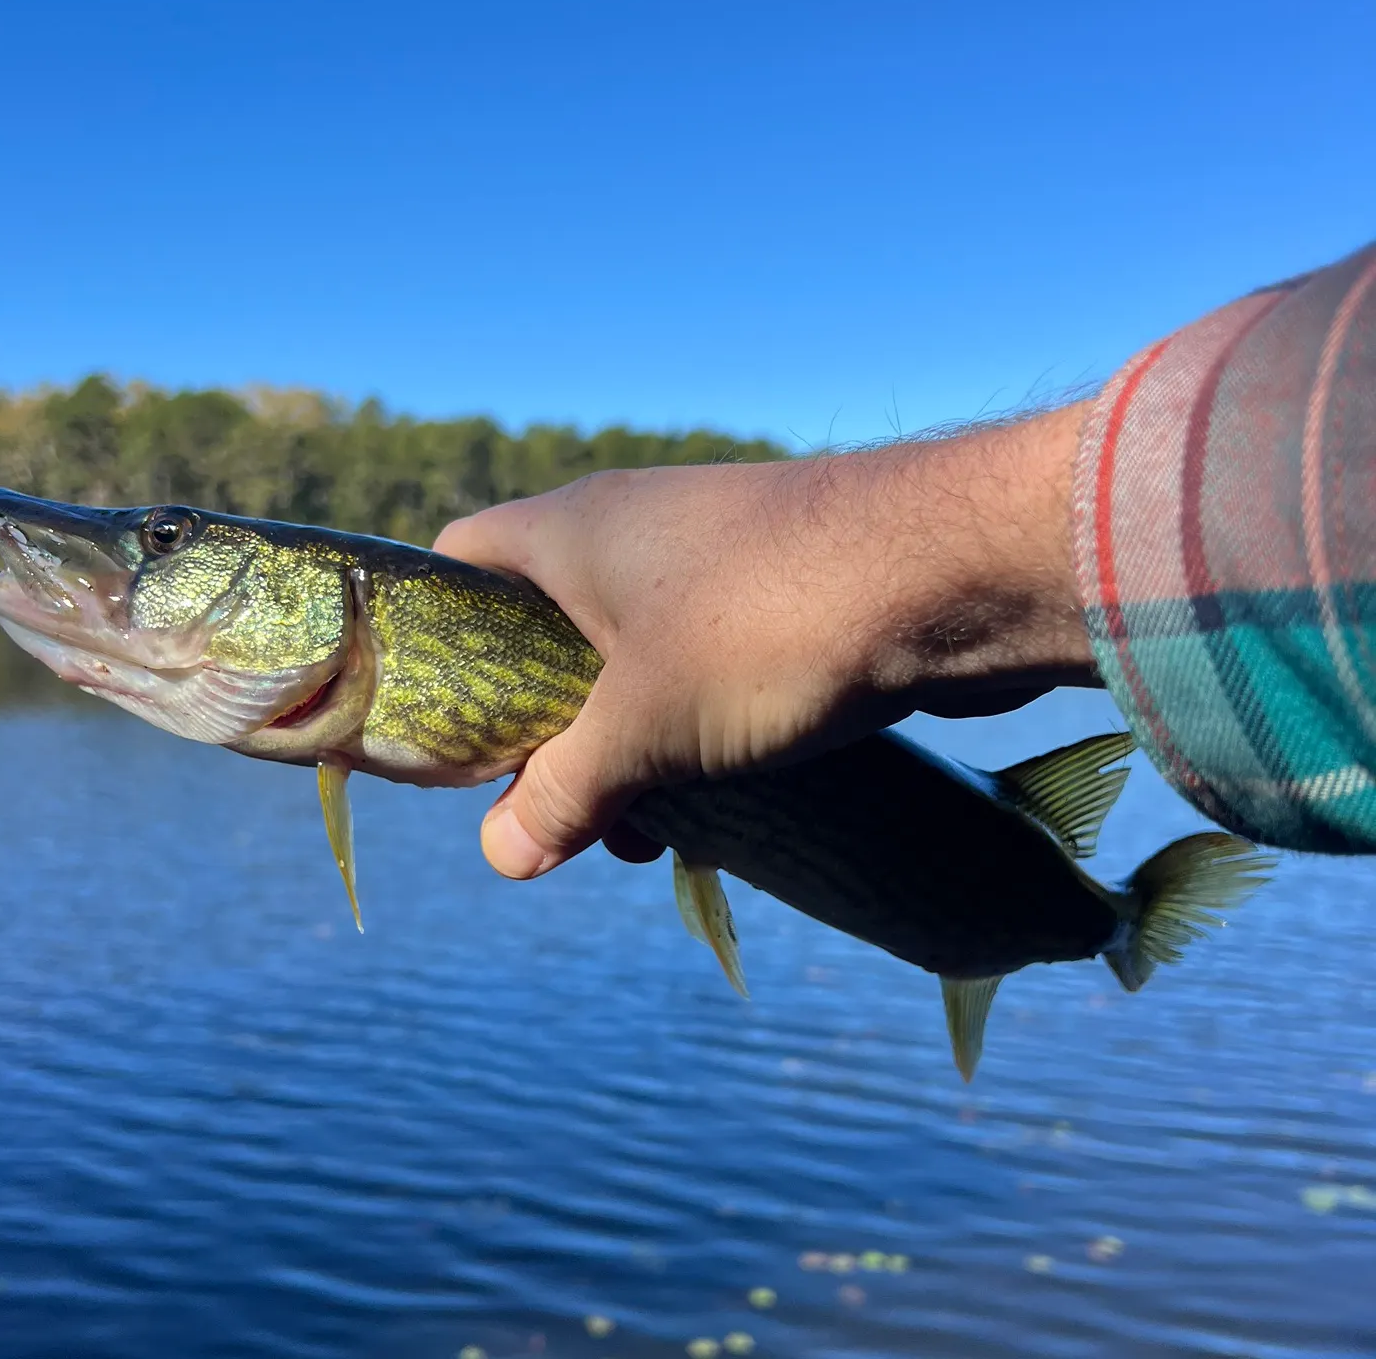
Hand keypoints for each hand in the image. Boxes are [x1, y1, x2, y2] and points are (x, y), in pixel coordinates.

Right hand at [434, 403, 1098, 878]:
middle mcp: (635, 531)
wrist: (953, 569)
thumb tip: (501, 856)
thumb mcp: (646, 726)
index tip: (445, 729)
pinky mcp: (782, 593)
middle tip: (554, 809)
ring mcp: (714, 558)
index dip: (434, 640)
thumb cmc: (765, 628)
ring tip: (644, 831)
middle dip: (545, 728)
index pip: (460, 562)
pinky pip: (707, 665)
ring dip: (628, 744)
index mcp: (572, 531)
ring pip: (635, 659)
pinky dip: (697, 729)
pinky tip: (721, 802)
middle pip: (547, 629)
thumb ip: (564, 791)